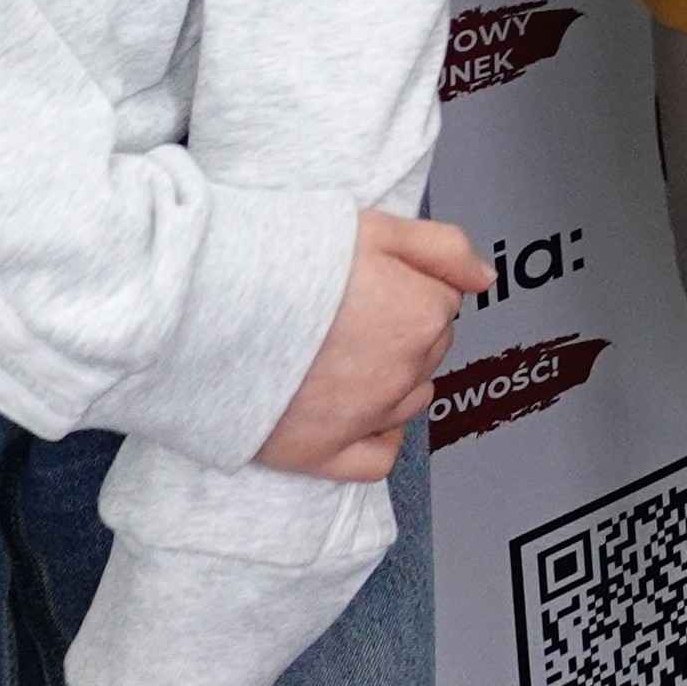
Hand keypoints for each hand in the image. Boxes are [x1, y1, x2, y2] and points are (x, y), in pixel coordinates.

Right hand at [250, 207, 487, 482]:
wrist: (201, 302)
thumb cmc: (286, 256)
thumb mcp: (376, 226)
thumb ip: (444, 250)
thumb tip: (485, 279)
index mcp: (422, 316)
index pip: (442, 303)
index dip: (407, 287)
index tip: (371, 281)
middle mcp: (403, 373)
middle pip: (428, 352)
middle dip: (402, 332)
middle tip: (349, 313)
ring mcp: (363, 418)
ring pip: (408, 402)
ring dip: (392, 381)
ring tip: (340, 354)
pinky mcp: (319, 454)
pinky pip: (377, 459)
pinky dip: (377, 437)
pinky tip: (358, 415)